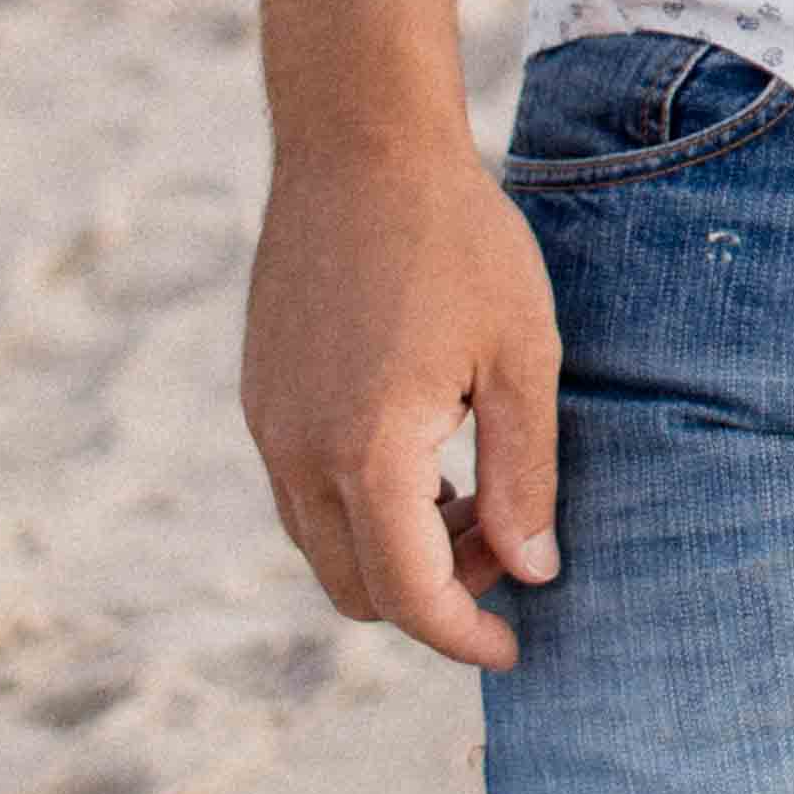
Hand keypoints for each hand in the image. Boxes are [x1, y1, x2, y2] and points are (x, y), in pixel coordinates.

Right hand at [242, 134, 562, 668]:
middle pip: (358, 589)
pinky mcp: (260, 396)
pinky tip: (431, 446)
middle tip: (511, 542)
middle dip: (437, 593)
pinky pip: (304, 492)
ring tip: (478, 489)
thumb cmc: (458, 241)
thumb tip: (533, 572)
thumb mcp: (522, 355)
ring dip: (398, 549)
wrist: (360, 145)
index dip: (465, 635)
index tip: (515, 649)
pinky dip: (365, 504)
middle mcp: (298, 454)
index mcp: (367, 454)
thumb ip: (527, 474)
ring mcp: (268, 426)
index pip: (409, 596)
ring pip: (325, 545)